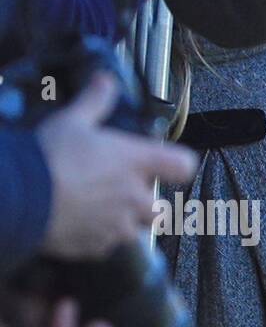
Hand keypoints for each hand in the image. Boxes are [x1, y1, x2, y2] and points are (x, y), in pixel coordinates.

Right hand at [35, 74, 197, 262]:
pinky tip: (79, 224)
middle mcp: (136, 197)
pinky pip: (108, 246)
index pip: (182, 166)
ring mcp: (120, 225)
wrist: (22, 197)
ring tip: (96, 210)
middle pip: (158, 207)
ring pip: (135, 231)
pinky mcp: (100, 246)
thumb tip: (106, 80)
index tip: (167, 166)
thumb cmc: (50, 155)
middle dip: (142, 202)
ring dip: (124, 223)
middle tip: (116, 191)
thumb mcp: (72, 121)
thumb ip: (95, 102)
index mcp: (137, 162)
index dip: (177, 166)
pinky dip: (99, 237)